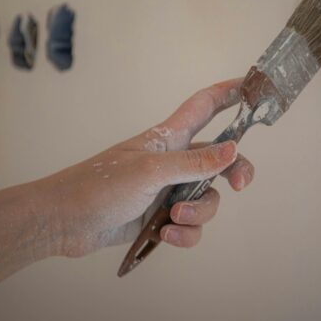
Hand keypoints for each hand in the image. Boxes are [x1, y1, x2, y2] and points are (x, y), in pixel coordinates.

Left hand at [43, 78, 254, 257]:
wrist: (64, 222)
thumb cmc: (98, 186)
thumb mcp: (151, 171)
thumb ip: (194, 164)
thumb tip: (233, 150)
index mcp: (169, 137)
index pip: (205, 105)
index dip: (230, 93)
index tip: (255, 86)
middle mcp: (173, 160)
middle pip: (220, 159)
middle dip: (234, 171)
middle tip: (240, 185)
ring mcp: (167, 189)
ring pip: (207, 198)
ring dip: (197, 212)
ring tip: (173, 217)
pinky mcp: (161, 217)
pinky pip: (190, 225)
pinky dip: (184, 233)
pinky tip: (165, 234)